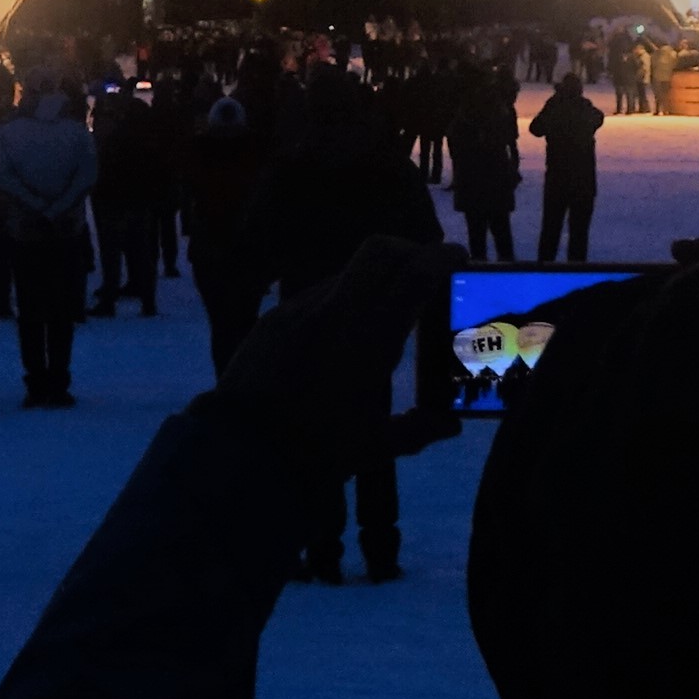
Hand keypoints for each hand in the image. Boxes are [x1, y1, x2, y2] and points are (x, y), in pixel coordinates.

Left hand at [218, 237, 452, 475]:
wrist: (240, 449)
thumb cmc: (316, 449)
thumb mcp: (374, 446)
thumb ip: (418, 430)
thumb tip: (452, 424)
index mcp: (370, 337)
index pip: (414, 276)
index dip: (441, 258)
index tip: (458, 256)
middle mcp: (336, 310)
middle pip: (379, 250)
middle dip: (408, 250)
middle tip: (424, 269)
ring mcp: (300, 309)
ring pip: (347, 272)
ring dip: (373, 278)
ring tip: (383, 309)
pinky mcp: (274, 317)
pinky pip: (317, 295)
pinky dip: (341, 299)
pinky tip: (341, 333)